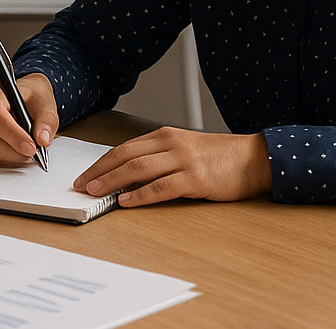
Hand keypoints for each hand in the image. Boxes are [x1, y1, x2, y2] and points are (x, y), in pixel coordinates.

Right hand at [0, 72, 57, 165]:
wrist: (25, 99)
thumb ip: (46, 120)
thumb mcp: (45, 101)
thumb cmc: (31, 96)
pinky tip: (18, 154)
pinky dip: (5, 160)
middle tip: (33, 153)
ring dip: (10, 156)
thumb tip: (42, 139)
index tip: (31, 147)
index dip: (11, 133)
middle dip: (12, 149)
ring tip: (28, 153)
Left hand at [73, 126, 271, 206]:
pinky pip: (161, 187)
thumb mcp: (186, 148)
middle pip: (125, 156)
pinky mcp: (196, 179)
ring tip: (95, 192)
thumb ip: (160, 157)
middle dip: (99, 171)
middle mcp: (171, 144)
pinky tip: (126, 201)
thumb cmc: (220, 157)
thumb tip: (129, 174)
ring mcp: (183, 161)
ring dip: (112, 181)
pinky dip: (140, 194)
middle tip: (81, 185)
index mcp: (166, 136)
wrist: (255, 158)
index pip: (124, 147)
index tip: (85, 174)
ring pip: (138, 169)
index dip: (101, 162)